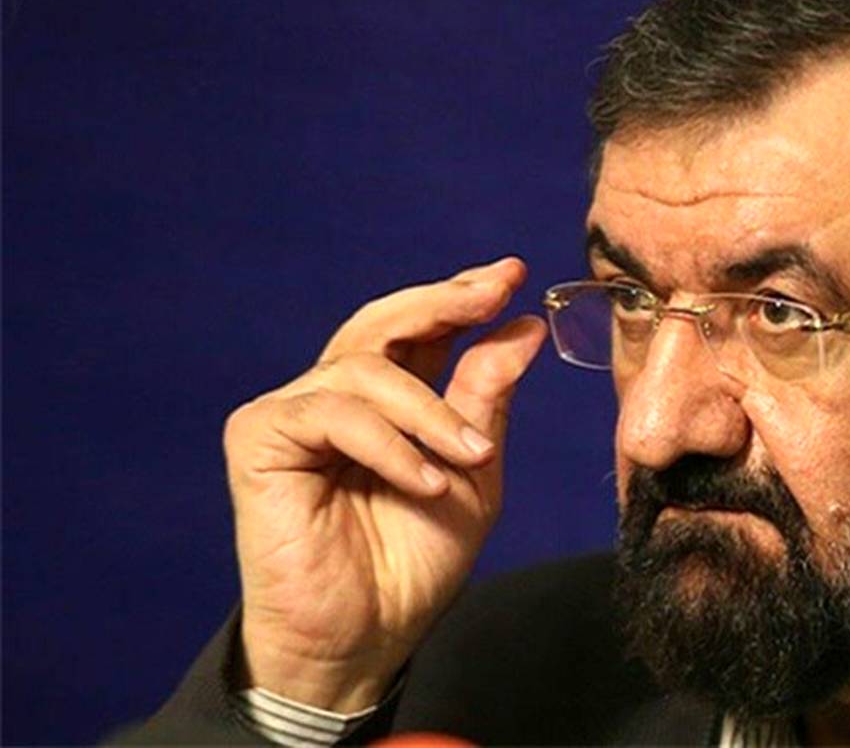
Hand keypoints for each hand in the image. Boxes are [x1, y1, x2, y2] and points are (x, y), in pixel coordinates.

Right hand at [223, 257, 546, 711]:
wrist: (364, 639)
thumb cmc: (414, 564)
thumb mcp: (473, 473)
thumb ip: (487, 399)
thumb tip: (523, 328)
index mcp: (385, 402)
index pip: (417, 329)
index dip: (460, 297)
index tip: (512, 275)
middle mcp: (335, 397)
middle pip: (381, 321)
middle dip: (442, 303)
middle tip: (493, 293)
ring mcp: (293, 413)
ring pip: (366, 368)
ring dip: (431, 413)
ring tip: (471, 460)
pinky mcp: (259, 439)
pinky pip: (333, 413)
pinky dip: (389, 445)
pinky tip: (425, 483)